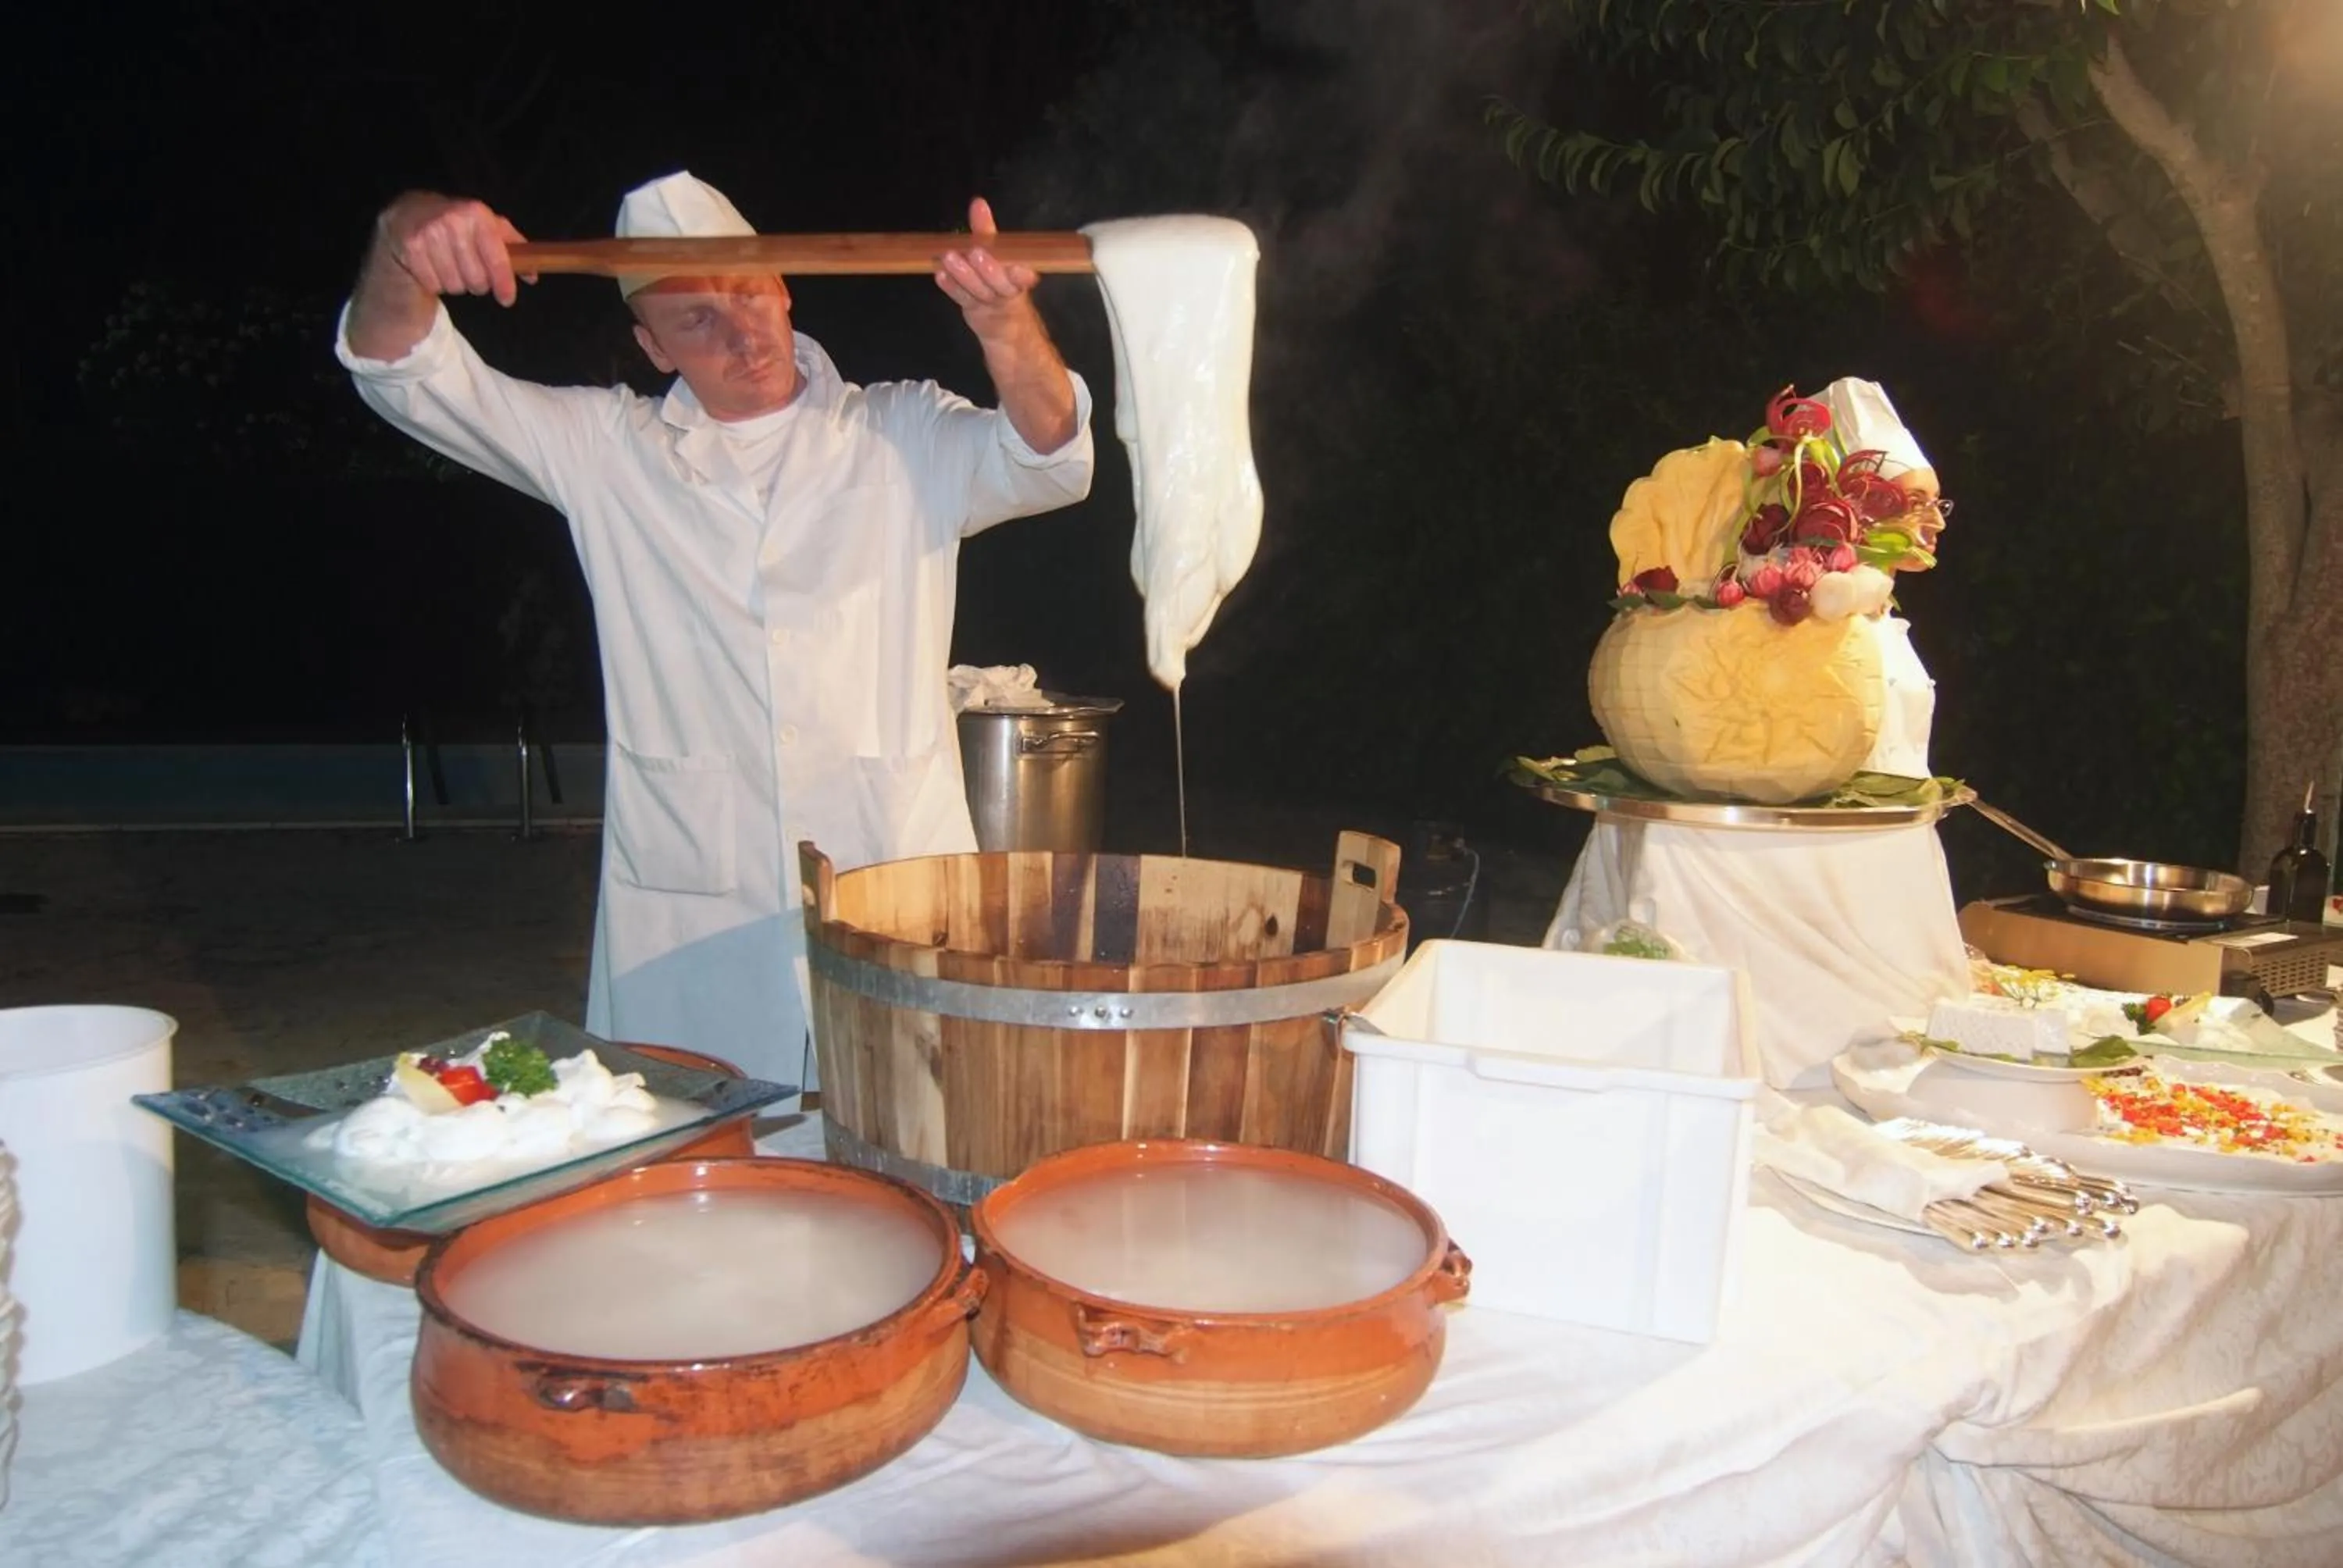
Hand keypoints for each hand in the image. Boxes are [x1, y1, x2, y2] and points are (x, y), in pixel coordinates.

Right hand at [374, 191, 532, 307]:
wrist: (408, 212)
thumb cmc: (457, 223)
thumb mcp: (487, 226)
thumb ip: (513, 247)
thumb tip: (533, 275)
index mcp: (477, 213)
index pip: (498, 259)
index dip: (504, 284)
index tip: (507, 299)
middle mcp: (453, 220)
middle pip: (477, 279)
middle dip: (476, 283)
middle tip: (469, 272)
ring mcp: (429, 233)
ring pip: (455, 285)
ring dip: (455, 284)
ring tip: (449, 267)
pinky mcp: (410, 247)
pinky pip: (433, 284)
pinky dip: (435, 282)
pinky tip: (432, 267)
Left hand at [934, 197, 1041, 338]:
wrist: (1002, 321)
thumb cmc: (998, 277)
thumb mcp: (996, 252)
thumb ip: (986, 230)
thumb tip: (978, 202)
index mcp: (1020, 277)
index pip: (1024, 278)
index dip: (1020, 275)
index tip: (1016, 268)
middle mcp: (1008, 291)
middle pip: (1000, 284)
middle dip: (988, 269)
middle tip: (975, 252)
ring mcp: (990, 303)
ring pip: (979, 291)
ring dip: (963, 274)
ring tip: (949, 257)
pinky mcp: (973, 310)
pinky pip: (962, 298)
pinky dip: (951, 287)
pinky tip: (940, 275)